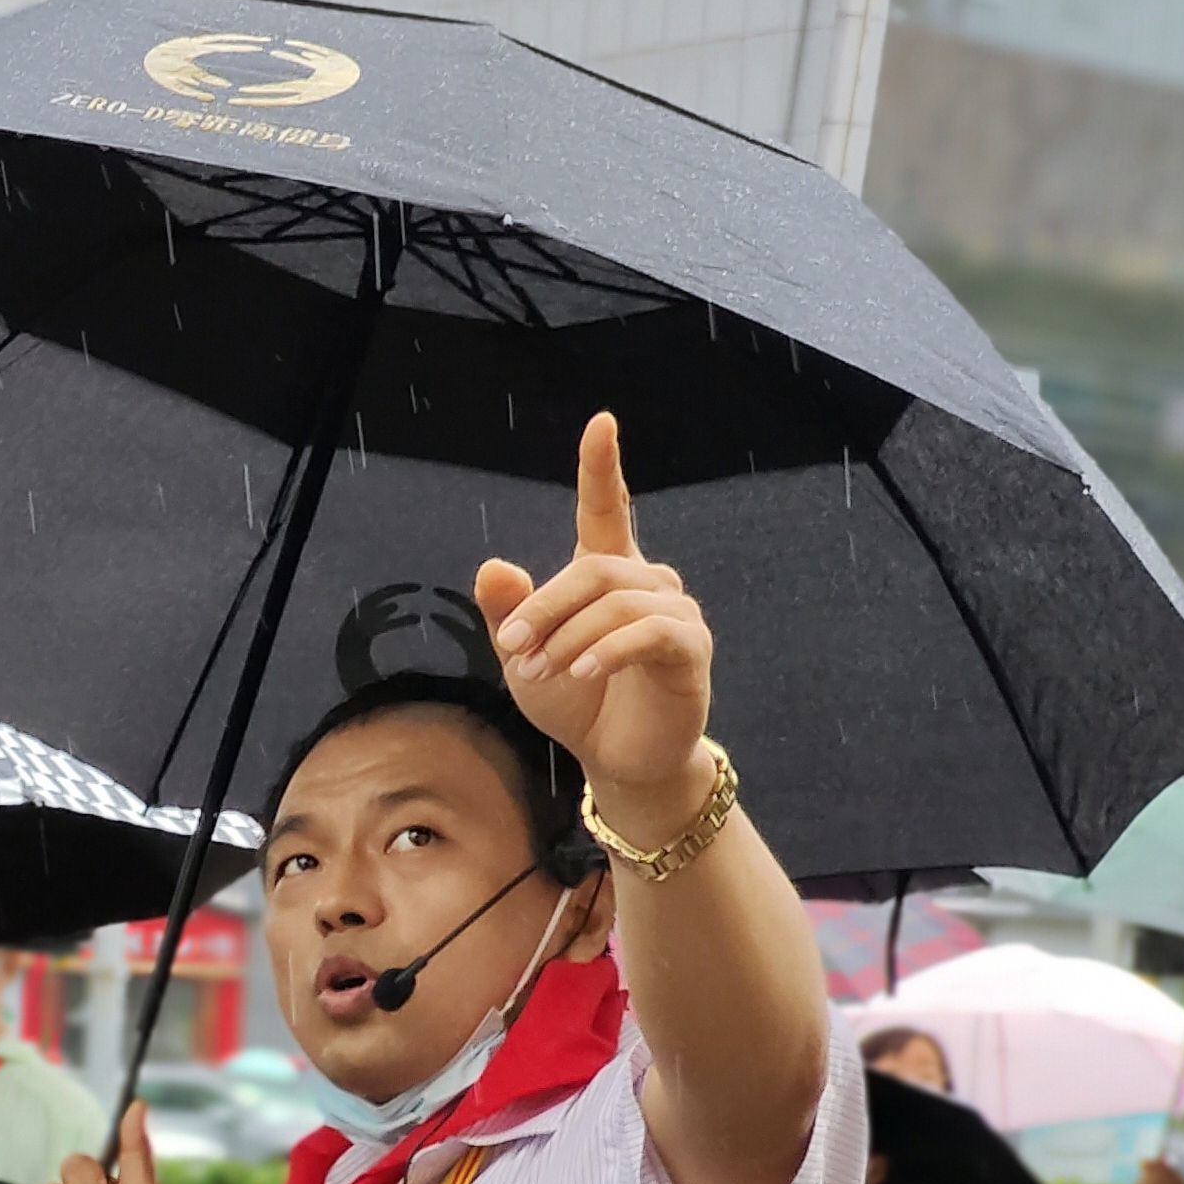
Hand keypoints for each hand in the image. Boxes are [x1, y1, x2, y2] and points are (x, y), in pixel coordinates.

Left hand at [478, 414, 713, 819]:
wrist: (616, 760)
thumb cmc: (575, 703)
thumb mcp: (526, 658)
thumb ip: (509, 613)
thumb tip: (491, 566)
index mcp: (607, 576)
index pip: (607, 510)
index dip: (602, 468)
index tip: (600, 423)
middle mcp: (648, 583)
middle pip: (595, 568)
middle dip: (544, 607)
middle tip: (511, 650)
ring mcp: (676, 613)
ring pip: (619, 601)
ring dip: (568, 636)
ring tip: (539, 671)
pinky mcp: (691, 649)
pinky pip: (652, 632)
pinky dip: (608, 649)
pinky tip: (580, 672)